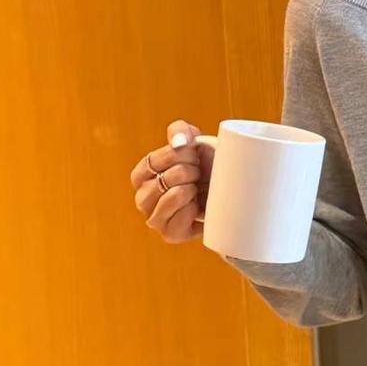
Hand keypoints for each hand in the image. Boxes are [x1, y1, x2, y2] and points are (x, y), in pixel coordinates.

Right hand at [130, 119, 212, 242]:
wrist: (225, 193)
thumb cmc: (204, 167)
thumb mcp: (192, 142)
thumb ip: (180, 131)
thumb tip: (179, 143)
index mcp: (140, 175)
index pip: (154, 161)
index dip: (180, 155)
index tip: (194, 156)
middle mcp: (142, 198)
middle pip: (166, 178)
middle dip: (190, 172)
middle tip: (198, 174)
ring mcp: (154, 218)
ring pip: (173, 197)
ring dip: (192, 189)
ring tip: (197, 189)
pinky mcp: (170, 234)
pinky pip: (181, 219)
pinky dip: (194, 209)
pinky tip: (198, 206)